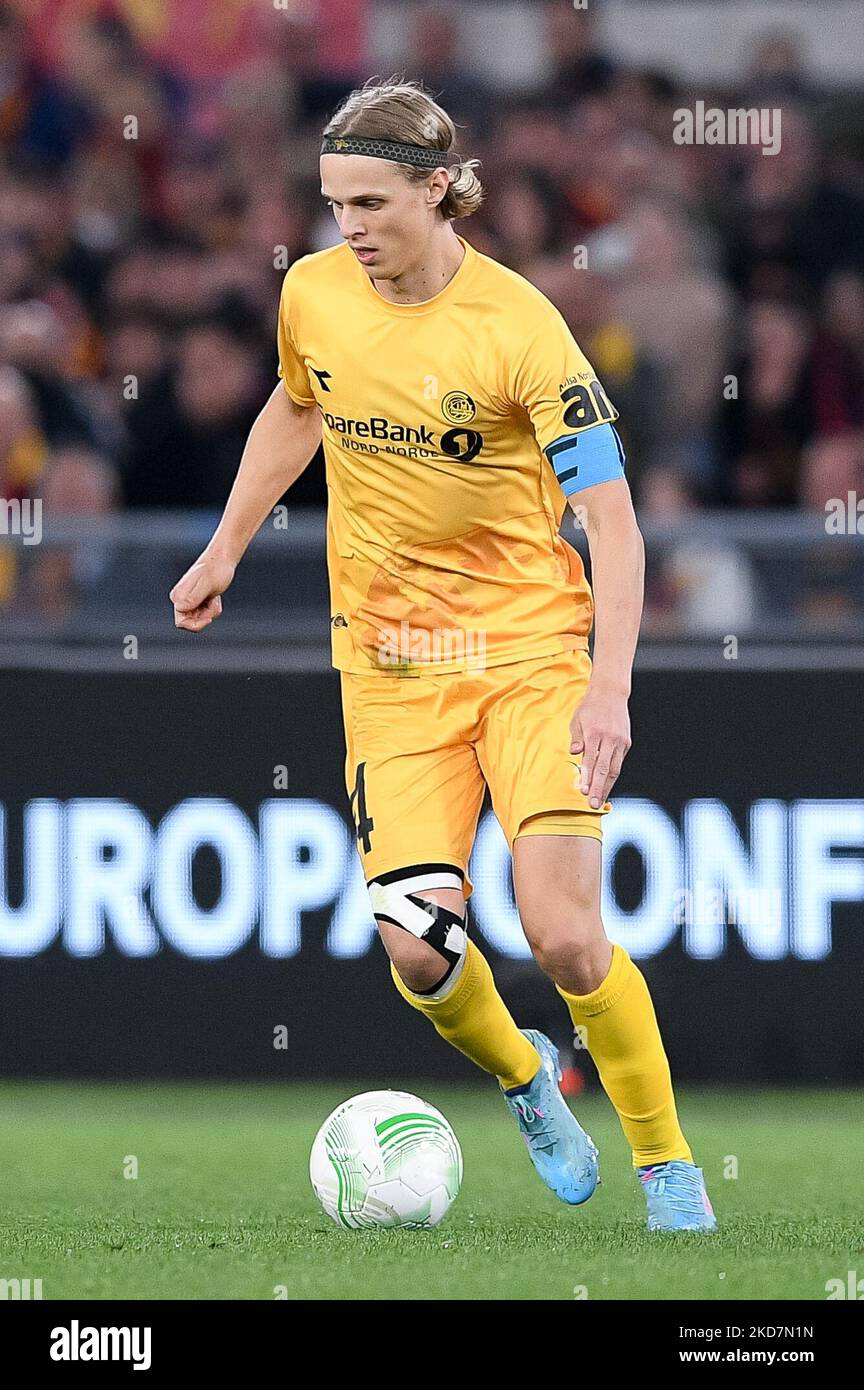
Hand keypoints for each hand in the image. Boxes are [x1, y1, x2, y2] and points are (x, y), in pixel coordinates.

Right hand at [170, 552, 235, 630]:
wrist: (222, 560)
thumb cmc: (215, 570)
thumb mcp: (206, 584)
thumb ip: (194, 597)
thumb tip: (180, 608)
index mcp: (178, 596)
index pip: (182, 622)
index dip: (196, 624)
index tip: (209, 618)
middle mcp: (180, 599)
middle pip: (191, 623)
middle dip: (205, 617)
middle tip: (214, 604)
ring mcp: (189, 600)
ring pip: (199, 619)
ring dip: (211, 611)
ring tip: (215, 597)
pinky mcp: (197, 600)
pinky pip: (205, 613)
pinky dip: (213, 608)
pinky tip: (215, 597)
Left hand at [570, 679, 631, 808]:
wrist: (611, 693)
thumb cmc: (590, 707)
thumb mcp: (577, 720)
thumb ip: (576, 738)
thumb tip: (574, 753)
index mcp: (595, 733)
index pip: (591, 760)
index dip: (587, 777)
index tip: (583, 791)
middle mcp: (609, 738)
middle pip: (604, 769)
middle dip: (598, 788)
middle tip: (593, 804)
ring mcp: (619, 741)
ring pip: (614, 769)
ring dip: (607, 787)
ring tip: (601, 801)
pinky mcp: (626, 743)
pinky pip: (619, 762)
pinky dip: (613, 776)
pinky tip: (608, 786)